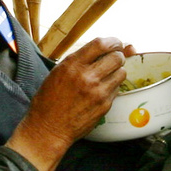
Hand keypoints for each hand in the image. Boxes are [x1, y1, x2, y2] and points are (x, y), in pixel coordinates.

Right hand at [6, 36, 134, 170]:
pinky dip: (112, 86)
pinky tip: (101, 90)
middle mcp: (87, 77)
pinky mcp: (105, 105)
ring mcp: (98, 92)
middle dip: (117, 56)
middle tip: (112, 59)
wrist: (49, 128)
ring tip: (106, 75)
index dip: (113, 41)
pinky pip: (117, 88)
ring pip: (121, 72)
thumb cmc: (50, 99)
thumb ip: (81, 59)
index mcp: (72, 65)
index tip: (115, 44)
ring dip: (116, 71)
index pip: (101, 44)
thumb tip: (104, 47)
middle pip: (117, 57)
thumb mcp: (58, 72)